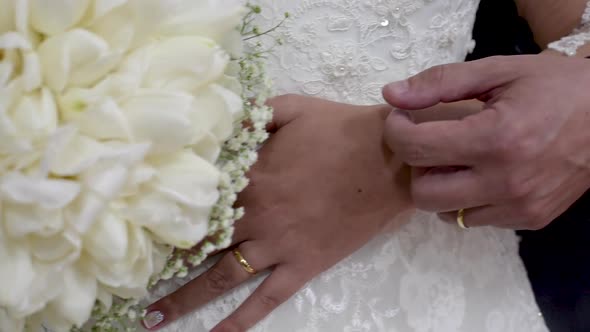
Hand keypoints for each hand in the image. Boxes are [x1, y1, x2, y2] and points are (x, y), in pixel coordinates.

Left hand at [143, 95, 411, 330]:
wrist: (390, 159)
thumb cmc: (341, 129)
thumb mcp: (292, 106)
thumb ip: (252, 114)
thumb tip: (222, 119)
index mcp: (249, 175)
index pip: (196, 198)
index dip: (167, 212)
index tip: (139, 224)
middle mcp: (255, 214)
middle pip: (199, 243)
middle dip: (163, 262)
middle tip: (131, 281)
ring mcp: (278, 244)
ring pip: (222, 276)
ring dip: (186, 298)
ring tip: (154, 318)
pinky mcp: (304, 265)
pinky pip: (267, 300)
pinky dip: (240, 322)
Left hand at [382, 54, 589, 229]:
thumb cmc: (557, 87)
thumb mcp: (499, 71)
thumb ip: (441, 83)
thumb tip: (392, 94)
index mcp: (496, 139)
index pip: (416, 149)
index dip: (397, 130)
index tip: (402, 117)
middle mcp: (506, 182)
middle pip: (424, 194)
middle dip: (418, 166)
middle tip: (433, 142)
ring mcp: (519, 206)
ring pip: (446, 214)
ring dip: (441, 187)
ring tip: (461, 158)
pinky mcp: (530, 219)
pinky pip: (476, 219)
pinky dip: (468, 199)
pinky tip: (484, 173)